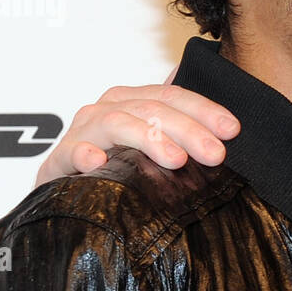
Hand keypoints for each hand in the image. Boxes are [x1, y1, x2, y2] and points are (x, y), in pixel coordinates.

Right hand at [34, 65, 239, 186]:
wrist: (65, 194)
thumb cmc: (115, 170)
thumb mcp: (152, 151)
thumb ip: (182, 139)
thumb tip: (228, 135)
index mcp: (132, 101)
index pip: (172, 96)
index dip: (204, 110)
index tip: (232, 130)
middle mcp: (107, 109)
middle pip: (152, 108)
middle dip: (188, 129)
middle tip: (214, 154)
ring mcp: (82, 131)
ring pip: (119, 122)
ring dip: (149, 138)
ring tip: (175, 160)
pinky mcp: (59, 159)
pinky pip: (72, 151)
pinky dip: (85, 153)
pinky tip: (99, 162)